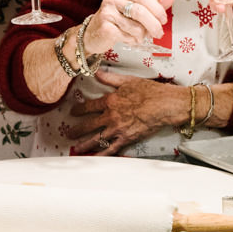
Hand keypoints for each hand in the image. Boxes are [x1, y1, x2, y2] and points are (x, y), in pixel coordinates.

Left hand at [67, 71, 185, 154]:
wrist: (164, 105)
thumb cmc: (149, 91)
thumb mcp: (128, 80)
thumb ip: (110, 78)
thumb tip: (96, 73)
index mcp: (110, 101)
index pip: (89, 106)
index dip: (78, 110)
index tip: (72, 112)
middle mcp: (111, 116)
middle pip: (89, 125)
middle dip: (76, 130)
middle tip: (68, 134)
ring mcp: (118, 129)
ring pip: (97, 139)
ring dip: (84, 144)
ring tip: (76, 148)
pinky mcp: (126, 139)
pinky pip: (111, 149)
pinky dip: (102, 154)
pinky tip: (94, 158)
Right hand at [82, 0, 173, 55]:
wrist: (93, 34)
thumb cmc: (117, 19)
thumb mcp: (135, 8)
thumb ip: (153, 3)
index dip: (158, 9)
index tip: (163, 19)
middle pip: (140, 11)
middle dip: (153, 25)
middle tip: (159, 32)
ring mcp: (106, 12)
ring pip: (135, 27)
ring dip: (142, 35)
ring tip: (139, 36)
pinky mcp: (105, 27)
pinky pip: (127, 36)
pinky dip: (132, 40)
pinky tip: (128, 38)